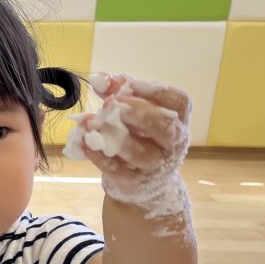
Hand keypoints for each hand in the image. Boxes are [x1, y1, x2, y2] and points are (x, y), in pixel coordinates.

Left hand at [65, 73, 191, 218]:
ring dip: (112, 134)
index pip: (180, 102)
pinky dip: (97, 153)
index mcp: (178, 121)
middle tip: (111, 103)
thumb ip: (120, 92)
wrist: (144, 184)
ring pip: (139, 151)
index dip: (156, 91)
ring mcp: (154, 166)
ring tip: (91, 122)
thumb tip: (100, 79)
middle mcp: (173, 144)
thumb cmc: (139, 138)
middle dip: (136, 111)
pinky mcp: (132, 182)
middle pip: (164, 125)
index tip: (131, 85)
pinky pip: (114, 167)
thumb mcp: (135, 114)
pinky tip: (84, 141)